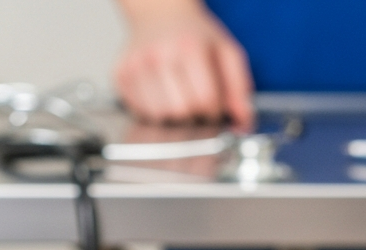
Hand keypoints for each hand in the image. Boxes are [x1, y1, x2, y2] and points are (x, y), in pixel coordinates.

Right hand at [115, 3, 253, 127]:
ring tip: (177, 96)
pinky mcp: (120, 75)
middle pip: (182, 112)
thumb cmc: (193, 35)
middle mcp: (159, 54)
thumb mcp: (226, 52)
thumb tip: (244, 121)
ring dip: (173, 116)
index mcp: (189, 47)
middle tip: (195, 101)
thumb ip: (239, 87)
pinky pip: (140, 112)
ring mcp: (136, 65)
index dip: (214, 111)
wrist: (159, 12)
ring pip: (160, 117)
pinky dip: (153, 112)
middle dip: (194, 115)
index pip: (205, 101)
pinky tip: (160, 94)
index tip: (213, 104)